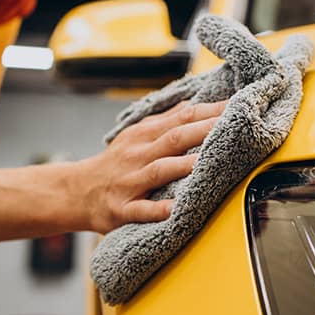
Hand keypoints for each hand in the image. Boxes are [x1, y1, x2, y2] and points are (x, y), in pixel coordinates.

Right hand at [76, 100, 226, 233]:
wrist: (75, 191)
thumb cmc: (114, 163)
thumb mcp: (136, 135)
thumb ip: (165, 121)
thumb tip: (194, 105)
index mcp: (144, 135)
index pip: (182, 118)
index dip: (210, 111)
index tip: (238, 105)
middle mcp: (138, 155)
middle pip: (174, 139)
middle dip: (204, 131)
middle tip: (234, 126)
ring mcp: (129, 182)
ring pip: (160, 171)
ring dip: (184, 166)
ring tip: (210, 163)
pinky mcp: (121, 208)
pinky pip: (141, 210)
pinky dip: (158, 210)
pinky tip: (176, 210)